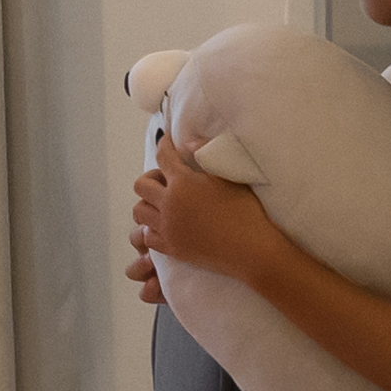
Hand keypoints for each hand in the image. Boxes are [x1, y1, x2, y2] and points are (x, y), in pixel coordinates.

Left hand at [131, 156, 282, 289]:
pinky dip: (151, 228)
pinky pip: (147, 236)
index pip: (163, 157)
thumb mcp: (229, 177)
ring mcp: (168, 228)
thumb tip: (188, 142)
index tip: (166, 141)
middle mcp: (169, 205)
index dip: (164, 145)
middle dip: (151, 177)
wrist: (251, 250)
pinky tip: (166, 224)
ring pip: (139, 211)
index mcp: (183, 183)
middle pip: (141, 185)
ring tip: (164, 203)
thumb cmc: (245, 211)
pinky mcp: (171, 248)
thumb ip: (206, 155)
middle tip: (167, 179)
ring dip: (148, 203)